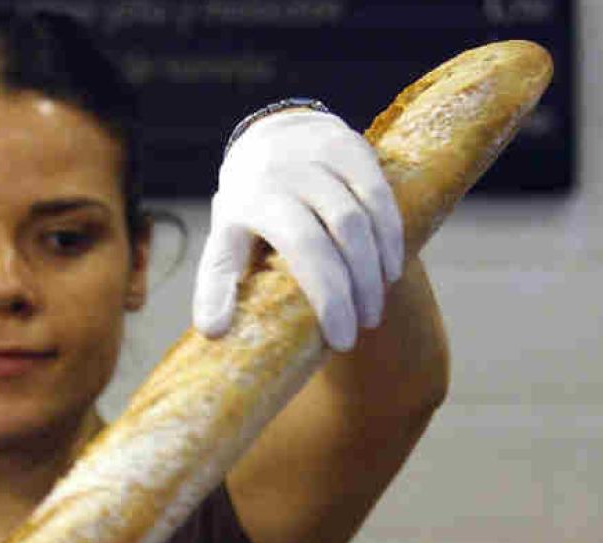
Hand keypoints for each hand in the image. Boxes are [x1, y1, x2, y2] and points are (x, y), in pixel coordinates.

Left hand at [193, 108, 403, 350]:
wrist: (270, 139)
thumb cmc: (248, 210)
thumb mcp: (224, 242)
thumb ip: (216, 285)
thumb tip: (211, 331)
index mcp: (250, 201)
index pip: (301, 247)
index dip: (327, 297)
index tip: (341, 342)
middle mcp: (284, 173)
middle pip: (336, 236)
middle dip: (353, 291)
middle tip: (360, 330)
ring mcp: (318, 156)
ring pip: (360, 217)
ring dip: (375, 269)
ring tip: (373, 309)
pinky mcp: (350, 146)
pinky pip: (379, 195)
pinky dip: (390, 235)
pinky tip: (391, 270)